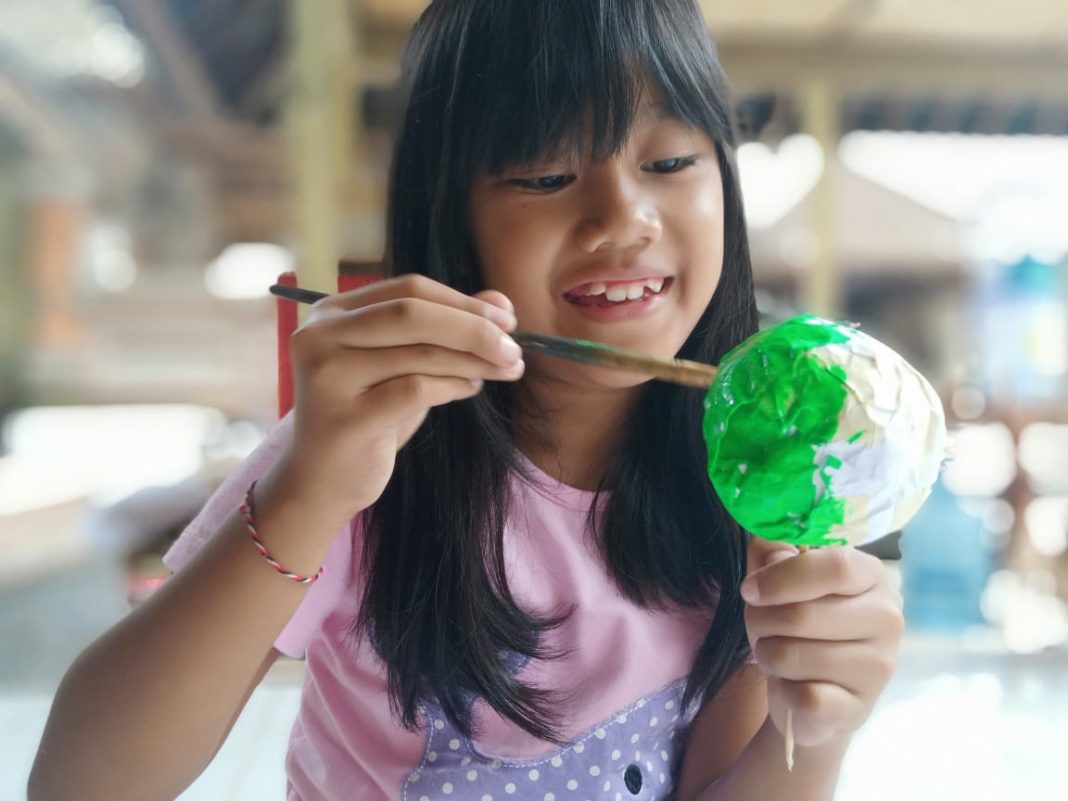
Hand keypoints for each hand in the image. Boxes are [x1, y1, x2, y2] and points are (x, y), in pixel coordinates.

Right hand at [274, 274, 524, 522]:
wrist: (320, 482)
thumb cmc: (368, 418)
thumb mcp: (405, 367)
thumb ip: (446, 331)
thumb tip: (502, 302)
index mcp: (331, 313)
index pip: (407, 289)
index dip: (463, 301)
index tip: (507, 320)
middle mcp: (319, 337)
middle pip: (412, 313)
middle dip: (474, 328)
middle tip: (514, 347)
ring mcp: (327, 377)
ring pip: (419, 353)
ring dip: (474, 360)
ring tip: (505, 369)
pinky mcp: (345, 418)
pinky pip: (416, 390)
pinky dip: (454, 386)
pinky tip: (472, 388)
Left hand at [741, 538, 903, 748]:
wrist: (812, 697)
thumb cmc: (795, 628)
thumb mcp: (778, 582)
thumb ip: (771, 551)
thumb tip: (763, 528)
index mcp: (871, 576)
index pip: (835, 565)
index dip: (782, 578)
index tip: (749, 590)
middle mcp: (887, 618)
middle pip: (802, 614)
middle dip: (761, 621)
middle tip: (762, 627)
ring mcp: (879, 666)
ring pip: (792, 656)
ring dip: (768, 655)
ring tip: (780, 656)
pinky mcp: (859, 708)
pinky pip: (801, 696)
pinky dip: (784, 691)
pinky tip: (797, 687)